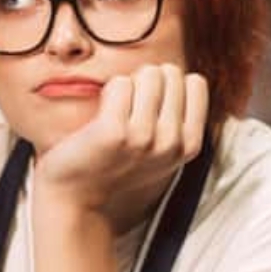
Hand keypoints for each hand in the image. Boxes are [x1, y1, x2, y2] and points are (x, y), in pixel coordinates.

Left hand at [34, 63, 207, 215]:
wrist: (75, 197)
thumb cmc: (113, 165)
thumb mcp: (159, 150)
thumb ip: (177, 118)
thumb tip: (179, 74)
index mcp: (188, 145)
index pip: (195, 83)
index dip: (169, 85)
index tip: (151, 105)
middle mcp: (171, 143)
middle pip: (171, 73)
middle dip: (148, 82)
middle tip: (129, 109)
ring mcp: (145, 137)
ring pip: (148, 74)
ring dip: (128, 85)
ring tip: (116, 113)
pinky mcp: (115, 132)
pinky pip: (120, 84)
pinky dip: (108, 92)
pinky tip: (101, 116)